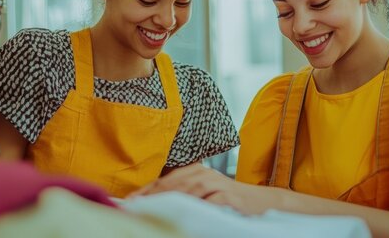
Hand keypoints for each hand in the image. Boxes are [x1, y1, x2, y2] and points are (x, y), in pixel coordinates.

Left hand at [128, 164, 274, 214]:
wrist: (260, 202)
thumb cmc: (226, 199)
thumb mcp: (201, 192)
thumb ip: (180, 194)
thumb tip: (149, 203)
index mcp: (193, 171)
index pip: (163, 181)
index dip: (144, 192)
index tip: (129, 203)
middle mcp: (203, 173)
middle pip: (172, 185)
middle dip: (152, 197)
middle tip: (136, 208)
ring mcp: (216, 184)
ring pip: (188, 191)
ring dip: (169, 202)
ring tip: (153, 211)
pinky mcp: (227, 197)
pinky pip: (208, 203)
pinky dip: (196, 210)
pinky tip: (184, 217)